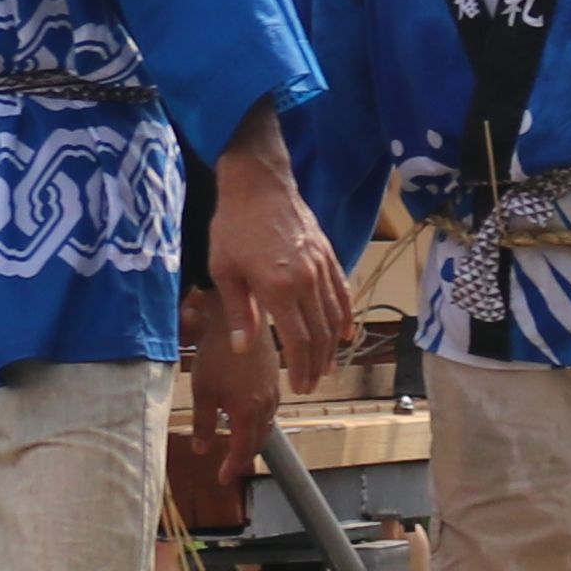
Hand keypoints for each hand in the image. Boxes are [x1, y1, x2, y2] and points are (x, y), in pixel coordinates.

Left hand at [201, 118, 352, 379]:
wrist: (257, 183)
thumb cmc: (232, 226)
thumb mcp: (224, 269)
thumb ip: (238, 312)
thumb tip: (243, 348)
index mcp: (278, 287)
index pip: (298, 341)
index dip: (301, 368)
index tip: (300, 387)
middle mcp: (306, 280)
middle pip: (320, 334)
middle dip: (318, 364)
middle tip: (312, 384)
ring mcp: (321, 267)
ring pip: (335, 316)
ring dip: (332, 346)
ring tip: (326, 367)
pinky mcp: (328, 255)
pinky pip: (342, 292)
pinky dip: (346, 315)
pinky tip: (346, 333)